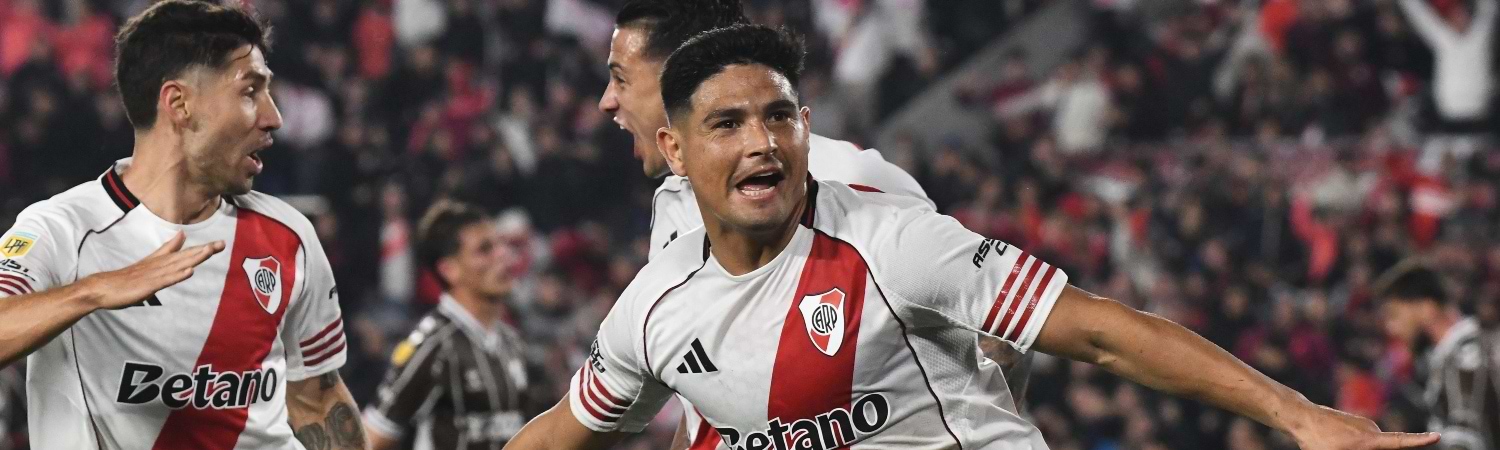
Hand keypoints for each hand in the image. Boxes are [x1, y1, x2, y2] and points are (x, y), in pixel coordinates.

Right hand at [80, 231, 224, 309]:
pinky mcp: (147, 285)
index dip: (201, 248)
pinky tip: (189, 271)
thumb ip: (166, 250)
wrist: (102, 288)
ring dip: (193, 258)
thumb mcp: (149, 263)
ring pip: (177, 265)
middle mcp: (158, 265)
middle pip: (184, 256)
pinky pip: (164, 280)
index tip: (219, 243)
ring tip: (209, 251)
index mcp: (159, 261)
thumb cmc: (126, 278)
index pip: (183, 253)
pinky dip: (177, 275)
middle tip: (222, 243)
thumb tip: (181, 235)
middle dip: (203, 250)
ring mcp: (153, 275)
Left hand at [1289, 405, 1438, 449]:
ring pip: (1372, 445)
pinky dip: (1358, 445)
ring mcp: (1365, 424)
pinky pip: (1364, 439)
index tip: (1437, 436)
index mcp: (1369, 438)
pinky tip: (1338, 443)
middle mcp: (1371, 429)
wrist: (1301, 417)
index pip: (1399, 441)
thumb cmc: (1316, 441)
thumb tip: (1372, 446)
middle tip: (1344, 447)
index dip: (1419, 441)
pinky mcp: (1358, 423)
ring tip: (1336, 446)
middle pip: (1383, 449)